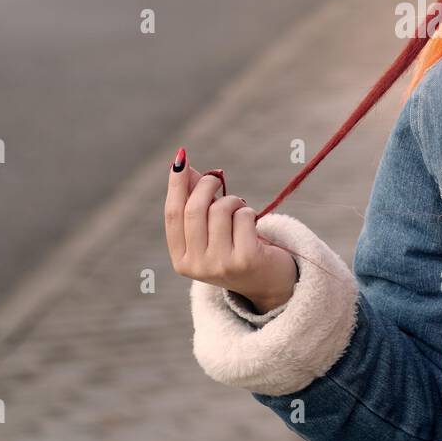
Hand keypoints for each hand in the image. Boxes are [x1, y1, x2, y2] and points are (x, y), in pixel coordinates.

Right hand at [163, 151, 298, 312]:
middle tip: (216, 178)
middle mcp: (197, 266)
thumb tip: (182, 166)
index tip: (180, 159)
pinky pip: (243, 217)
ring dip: (232, 201)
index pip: (172, 214)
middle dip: (206, 185)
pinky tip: (252, 224)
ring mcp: (221, 265)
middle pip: (195, 210)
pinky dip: (248, 212)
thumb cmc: (235, 248)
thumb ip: (194, 202)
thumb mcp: (210, 230)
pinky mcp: (246, 259)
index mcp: (181, 260)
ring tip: (239, 209)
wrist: (269, 282)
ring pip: (220, 210)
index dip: (175, 185)